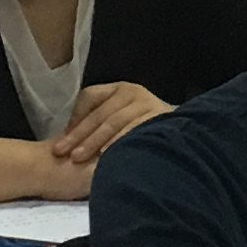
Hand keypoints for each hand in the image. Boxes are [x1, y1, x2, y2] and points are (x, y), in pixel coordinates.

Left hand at [49, 83, 172, 166]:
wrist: (184, 135)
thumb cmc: (140, 130)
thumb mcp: (116, 120)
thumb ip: (95, 125)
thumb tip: (64, 139)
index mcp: (119, 89)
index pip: (90, 96)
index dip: (75, 118)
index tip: (62, 140)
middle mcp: (132, 91)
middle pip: (99, 113)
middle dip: (79, 135)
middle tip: (63, 153)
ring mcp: (147, 102)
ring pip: (114, 122)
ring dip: (94, 141)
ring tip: (79, 157)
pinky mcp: (158, 116)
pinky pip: (133, 129)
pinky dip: (118, 142)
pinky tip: (107, 155)